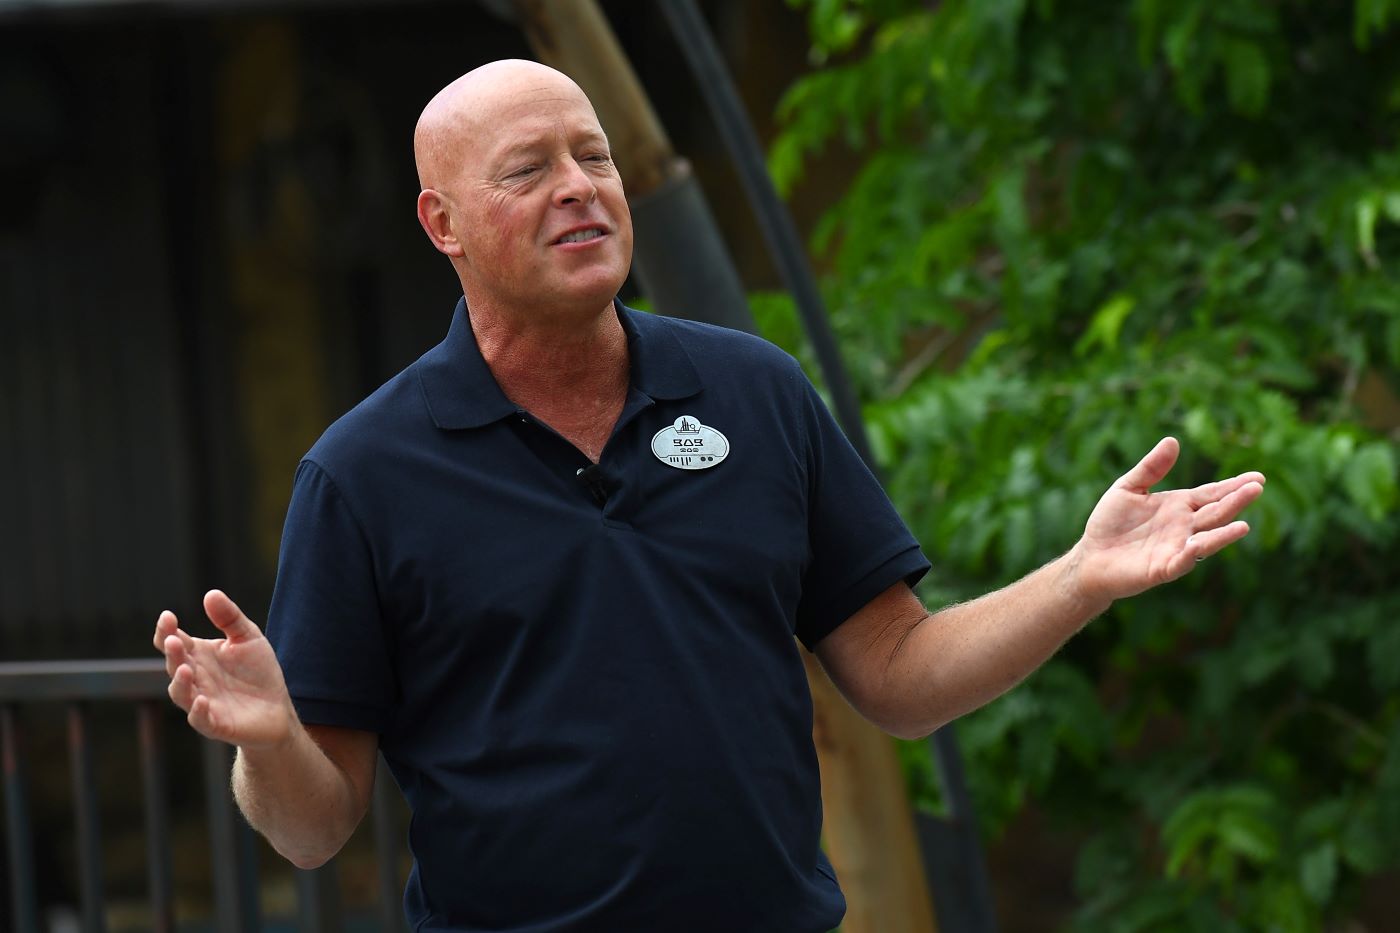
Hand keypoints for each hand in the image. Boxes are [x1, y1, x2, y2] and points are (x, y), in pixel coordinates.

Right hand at [153, 590, 295, 748]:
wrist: (277, 708)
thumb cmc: (258, 672)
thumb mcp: (248, 638)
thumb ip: (230, 618)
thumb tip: (211, 593)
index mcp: (198, 655)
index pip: (173, 641)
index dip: (166, 630)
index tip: (168, 616)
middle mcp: (194, 678)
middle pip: (174, 664)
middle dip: (172, 653)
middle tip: (173, 640)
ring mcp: (201, 701)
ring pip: (181, 692)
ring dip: (179, 682)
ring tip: (184, 669)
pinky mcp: (215, 723)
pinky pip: (200, 719)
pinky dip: (198, 711)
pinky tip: (202, 700)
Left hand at [1071, 437, 1264, 603]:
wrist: (1091, 557)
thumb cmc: (1110, 523)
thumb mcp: (1128, 488)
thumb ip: (1151, 468)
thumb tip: (1172, 440)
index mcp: (1179, 506)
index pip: (1211, 494)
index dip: (1233, 486)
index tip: (1257, 478)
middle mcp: (1184, 527)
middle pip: (1215, 513)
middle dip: (1236, 501)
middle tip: (1257, 487)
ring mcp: (1177, 548)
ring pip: (1206, 539)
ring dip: (1224, 533)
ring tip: (1244, 525)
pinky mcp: (1163, 568)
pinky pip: (1181, 561)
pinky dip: (1191, 553)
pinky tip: (1199, 544)